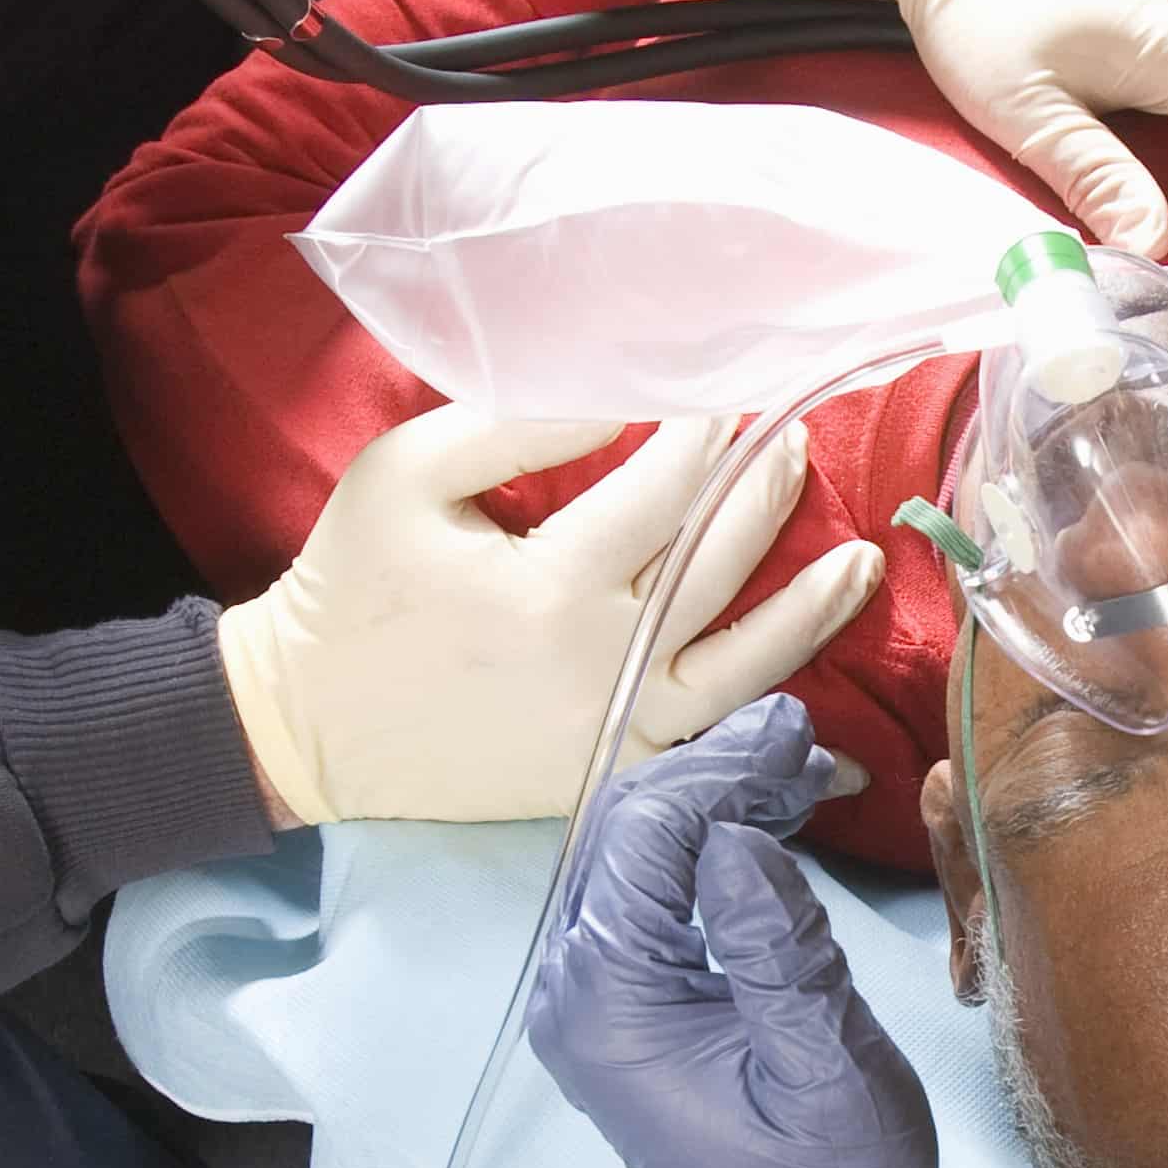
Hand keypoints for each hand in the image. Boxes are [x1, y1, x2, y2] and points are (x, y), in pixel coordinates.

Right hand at [215, 407, 881, 826]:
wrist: (306, 721)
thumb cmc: (351, 583)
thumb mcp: (409, 474)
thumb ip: (518, 428)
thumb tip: (625, 398)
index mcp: (551, 585)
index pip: (667, 490)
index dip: (706, 432)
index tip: (724, 389)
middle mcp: (602, 664)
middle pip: (718, 565)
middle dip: (764, 490)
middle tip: (792, 437)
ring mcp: (616, 733)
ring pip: (744, 666)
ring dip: (810, 610)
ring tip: (861, 560)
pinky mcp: (612, 777)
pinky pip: (717, 757)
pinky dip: (785, 747)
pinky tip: (846, 737)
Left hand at [528, 699, 940, 1167]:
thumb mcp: (822, 1065)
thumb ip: (777, 948)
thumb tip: (738, 836)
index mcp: (609, 1001)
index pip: (643, 838)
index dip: (720, 771)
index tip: (801, 735)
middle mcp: (575, 988)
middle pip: (624, 830)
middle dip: (714, 772)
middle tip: (808, 745)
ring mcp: (590, 994)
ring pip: (632, 851)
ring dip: (712, 801)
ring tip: (803, 775)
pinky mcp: (620, 1000)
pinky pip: (645, 890)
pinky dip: (704, 843)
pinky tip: (770, 823)